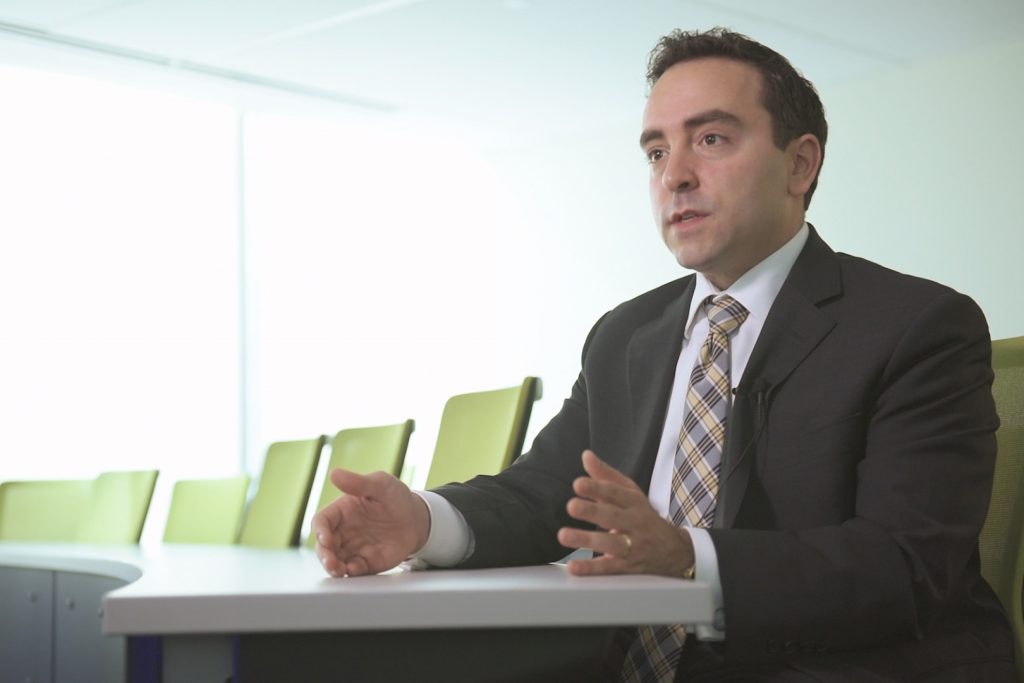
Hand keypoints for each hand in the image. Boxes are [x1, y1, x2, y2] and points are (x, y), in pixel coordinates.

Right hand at [312, 469, 429, 576]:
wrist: (416, 519)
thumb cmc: (396, 497)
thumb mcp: (380, 484)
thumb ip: (358, 483)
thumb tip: (334, 473)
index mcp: (342, 510)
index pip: (322, 521)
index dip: (320, 531)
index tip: (326, 538)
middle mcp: (343, 531)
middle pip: (324, 545)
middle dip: (324, 555)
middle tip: (330, 562)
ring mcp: (353, 548)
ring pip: (335, 560)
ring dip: (333, 567)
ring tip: (338, 570)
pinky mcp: (365, 562)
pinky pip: (353, 570)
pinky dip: (350, 572)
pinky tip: (353, 570)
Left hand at [557, 450, 694, 577]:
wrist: (674, 550)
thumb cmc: (644, 516)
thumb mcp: (630, 493)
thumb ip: (606, 475)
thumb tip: (586, 456)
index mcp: (634, 502)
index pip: (615, 493)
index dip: (597, 487)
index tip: (578, 484)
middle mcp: (634, 523)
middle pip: (613, 516)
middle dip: (592, 511)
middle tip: (571, 506)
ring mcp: (632, 546)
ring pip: (610, 543)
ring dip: (586, 540)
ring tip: (563, 535)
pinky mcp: (627, 566)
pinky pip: (608, 568)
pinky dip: (591, 569)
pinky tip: (573, 567)